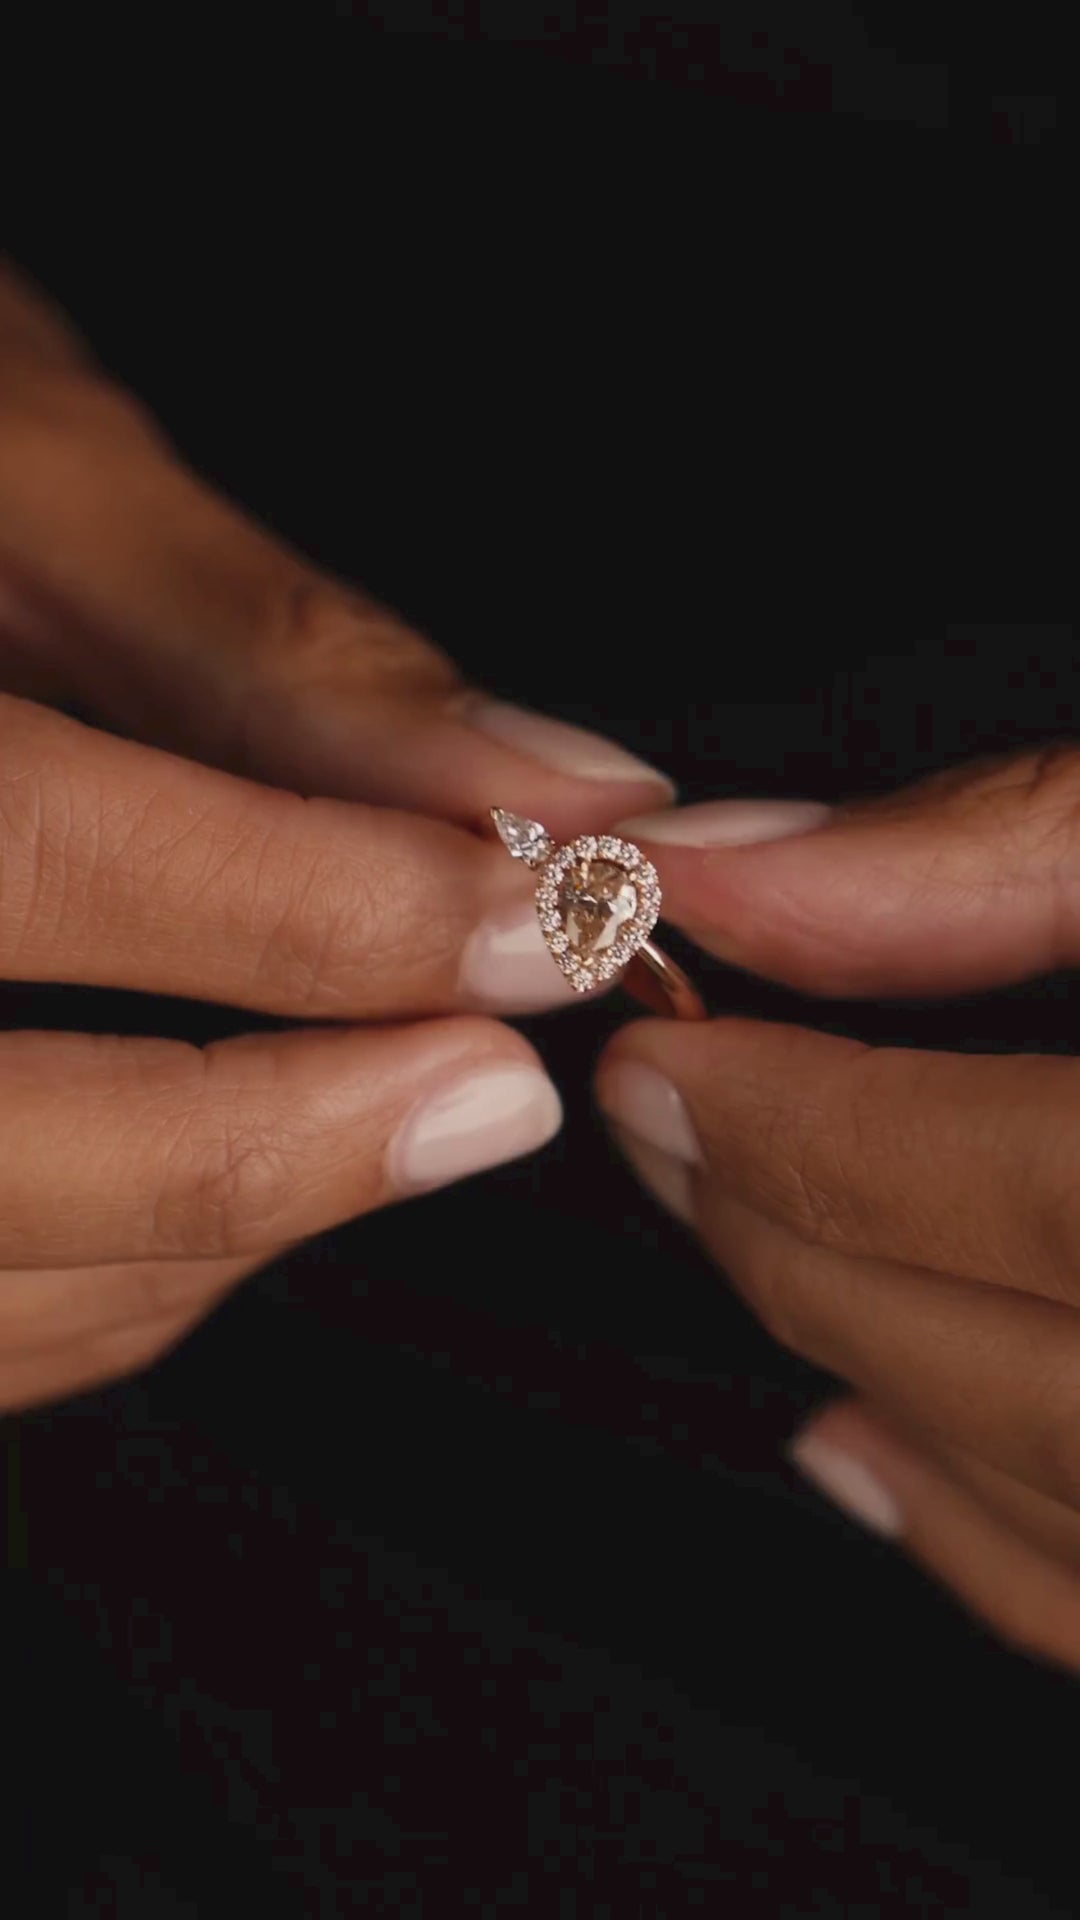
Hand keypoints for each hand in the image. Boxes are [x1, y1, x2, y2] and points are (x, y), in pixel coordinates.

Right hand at [0, 261, 672, 1411]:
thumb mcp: (15, 474)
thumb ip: (264, 654)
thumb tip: (547, 787)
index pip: (38, 854)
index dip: (324, 908)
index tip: (544, 916)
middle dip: (287, 1137)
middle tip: (491, 1085)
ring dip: (227, 1223)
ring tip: (386, 1096)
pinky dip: (123, 1272)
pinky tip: (224, 1144)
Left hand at [597, 752, 1079, 1670]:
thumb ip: (992, 854)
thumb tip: (723, 869)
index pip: (1031, 1187)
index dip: (819, 1136)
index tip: (672, 1064)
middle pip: (1027, 1371)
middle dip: (811, 1256)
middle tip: (675, 1144)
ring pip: (1066, 1507)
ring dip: (886, 1391)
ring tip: (756, 1263)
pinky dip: (986, 1537)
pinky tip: (864, 1439)